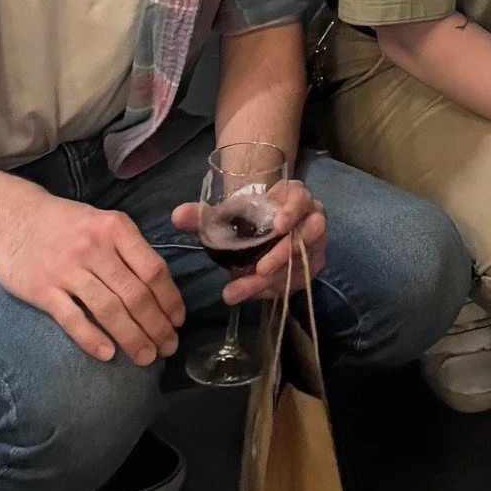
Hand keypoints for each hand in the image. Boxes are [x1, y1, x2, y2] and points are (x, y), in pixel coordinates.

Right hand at [0, 183, 186, 364]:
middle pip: (135, 294)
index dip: (169, 299)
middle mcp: (95, 248)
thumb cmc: (66, 223)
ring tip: (146, 357)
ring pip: (109, 310)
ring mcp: (68, 270)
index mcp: (116, 228)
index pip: (153, 269)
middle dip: (156, 326)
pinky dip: (92, 339)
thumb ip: (128, 249)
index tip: (178, 320)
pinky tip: (108, 354)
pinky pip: (73, 319)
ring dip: (132, 338)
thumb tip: (160, 287)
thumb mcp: (103, 222)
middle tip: (168, 347)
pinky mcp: (43, 290)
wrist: (12, 218)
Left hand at [172, 178, 325, 302]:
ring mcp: (314, 243)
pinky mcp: (311, 266)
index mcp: (291, 197)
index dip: (293, 211)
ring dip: (273, 278)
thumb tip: (176, 216)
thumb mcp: (227, 218)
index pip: (301, 197)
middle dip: (284, 253)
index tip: (277, 226)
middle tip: (259, 270)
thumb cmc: (249, 221)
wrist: (263, 237)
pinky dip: (273, 288)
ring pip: (301, 261)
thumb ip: (203, 217)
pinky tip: (251, 293)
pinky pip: (297, 280)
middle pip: (309, 232)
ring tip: (240, 290)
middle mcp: (310, 217)